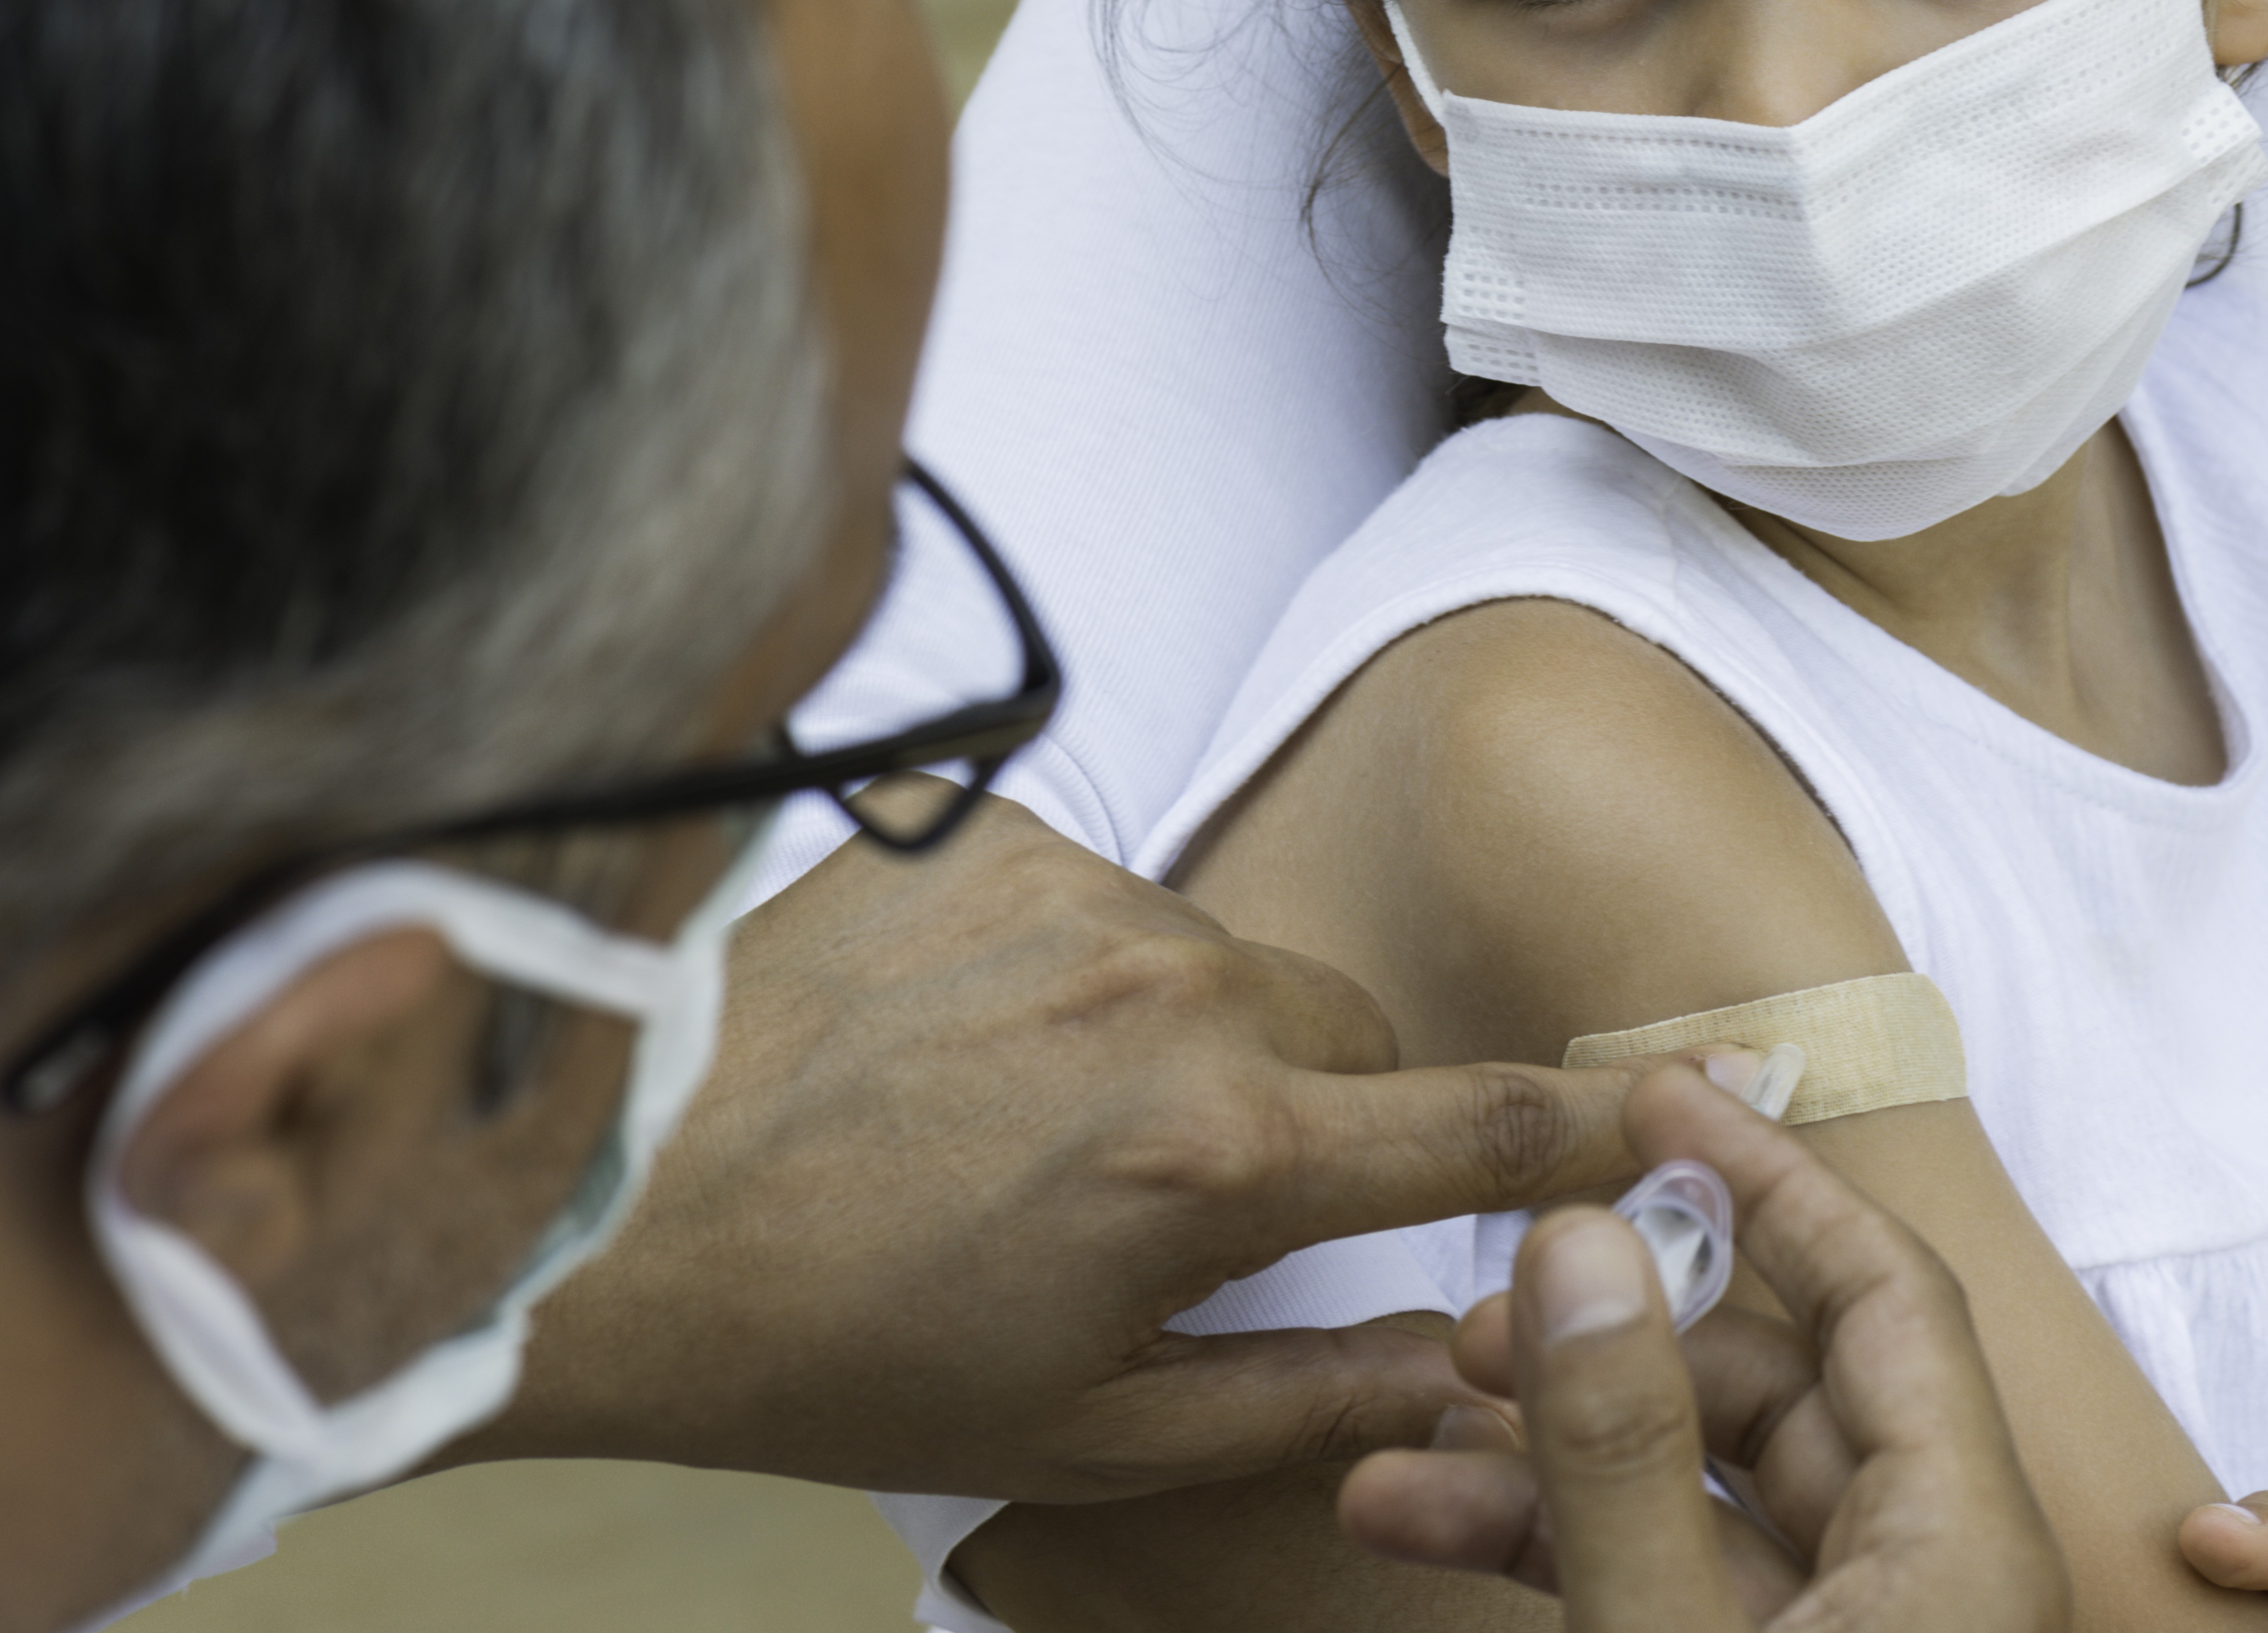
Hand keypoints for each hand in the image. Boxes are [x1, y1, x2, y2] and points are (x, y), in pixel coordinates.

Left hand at [459, 801, 1671, 1498]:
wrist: (596, 1212)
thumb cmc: (830, 1346)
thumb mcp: (1089, 1430)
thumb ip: (1309, 1394)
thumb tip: (1459, 1367)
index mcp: (1219, 1154)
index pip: (1476, 1124)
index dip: (1586, 1127)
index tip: (1671, 1108)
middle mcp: (1171, 994)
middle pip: (1348, 1032)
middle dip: (1320, 1110)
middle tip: (1196, 1196)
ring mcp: (1071, 897)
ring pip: (1218, 963)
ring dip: (1180, 1039)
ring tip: (1032, 1124)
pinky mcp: (980, 837)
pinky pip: (1095, 901)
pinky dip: (1068, 972)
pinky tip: (963, 1045)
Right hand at [1338, 1063, 2070, 1632]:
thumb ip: (1624, 1458)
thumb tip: (1582, 1244)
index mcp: (1962, 1548)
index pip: (1885, 1293)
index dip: (1772, 1180)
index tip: (1662, 1095)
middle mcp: (1926, 1580)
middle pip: (1777, 1389)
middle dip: (1613, 1338)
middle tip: (1476, 1316)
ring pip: (1698, 1493)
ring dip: (1547, 1454)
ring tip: (1404, 1443)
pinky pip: (1669, 1578)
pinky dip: (1557, 1542)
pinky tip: (1424, 1517)